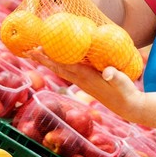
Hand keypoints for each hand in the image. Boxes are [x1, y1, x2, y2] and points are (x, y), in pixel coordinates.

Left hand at [27, 48, 143, 119]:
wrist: (127, 106)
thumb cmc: (125, 92)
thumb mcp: (123, 83)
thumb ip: (115, 76)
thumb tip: (108, 72)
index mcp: (87, 77)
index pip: (64, 65)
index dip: (51, 57)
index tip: (38, 50)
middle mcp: (81, 80)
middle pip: (57, 67)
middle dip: (43, 59)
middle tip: (28, 49)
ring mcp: (82, 82)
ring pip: (61, 70)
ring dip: (48, 61)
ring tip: (36, 53)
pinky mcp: (86, 82)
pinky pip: (69, 71)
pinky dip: (59, 64)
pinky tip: (56, 59)